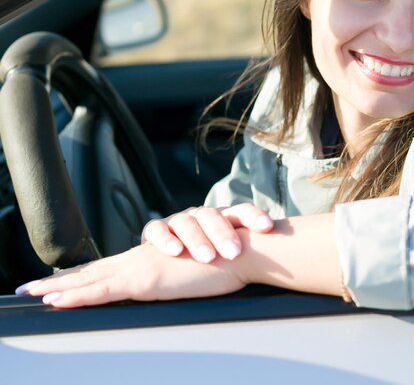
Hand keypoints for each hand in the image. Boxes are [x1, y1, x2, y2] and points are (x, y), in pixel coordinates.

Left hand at [17, 243, 245, 307]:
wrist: (244, 249)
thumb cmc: (231, 260)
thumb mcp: (203, 266)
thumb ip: (185, 269)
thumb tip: (184, 276)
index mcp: (157, 255)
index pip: (115, 265)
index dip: (88, 273)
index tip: (63, 282)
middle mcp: (146, 255)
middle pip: (97, 266)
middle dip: (64, 279)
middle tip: (31, 288)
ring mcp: (143, 264)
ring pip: (94, 275)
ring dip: (64, 287)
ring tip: (38, 295)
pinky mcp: (145, 277)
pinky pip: (103, 288)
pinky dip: (78, 296)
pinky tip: (56, 301)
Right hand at [142, 203, 272, 262]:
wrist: (167, 261)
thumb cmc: (211, 262)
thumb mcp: (231, 256)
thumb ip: (253, 254)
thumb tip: (294, 265)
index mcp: (225, 218)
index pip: (241, 211)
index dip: (253, 217)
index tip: (267, 227)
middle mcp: (203, 215)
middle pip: (214, 217)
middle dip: (224, 234)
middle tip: (233, 253)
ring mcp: (179, 221)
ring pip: (187, 222)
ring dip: (197, 238)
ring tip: (208, 257)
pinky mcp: (156, 230)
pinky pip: (157, 230)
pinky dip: (164, 239)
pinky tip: (174, 251)